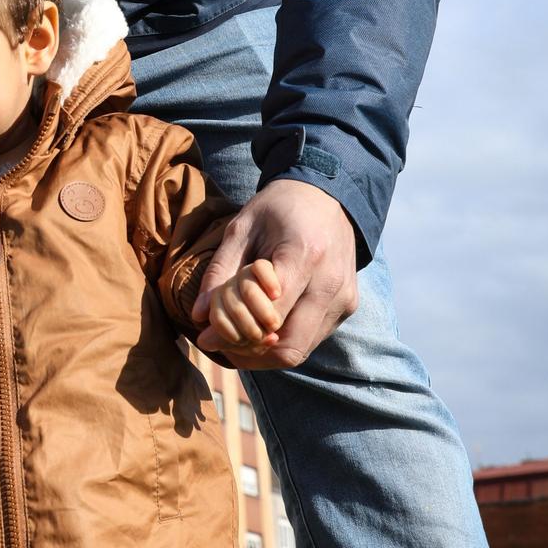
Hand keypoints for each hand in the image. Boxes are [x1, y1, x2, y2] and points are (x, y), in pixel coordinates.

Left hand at [192, 179, 357, 370]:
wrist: (327, 194)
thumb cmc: (278, 208)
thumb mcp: (241, 228)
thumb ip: (220, 272)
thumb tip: (199, 316)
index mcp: (305, 255)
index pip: (269, 315)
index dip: (234, 331)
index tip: (207, 335)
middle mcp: (331, 282)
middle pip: (287, 344)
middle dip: (248, 351)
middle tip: (220, 343)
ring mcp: (344, 297)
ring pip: (300, 349)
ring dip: (265, 353)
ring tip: (237, 338)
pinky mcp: (348, 305)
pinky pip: (312, 339)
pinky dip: (283, 342)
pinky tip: (261, 328)